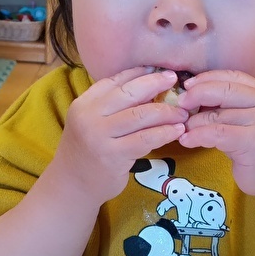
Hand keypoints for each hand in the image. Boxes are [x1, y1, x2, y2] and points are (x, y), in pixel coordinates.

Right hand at [52, 67, 187, 205]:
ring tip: (182, 113)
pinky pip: (144, 140)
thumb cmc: (88, 150)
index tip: (160, 71)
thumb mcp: (91, 121)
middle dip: (155, 84)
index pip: (115, 81)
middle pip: (129, 94)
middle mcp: (89, 116)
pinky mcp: (113, 156)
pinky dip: (164, 133)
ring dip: (166, 112)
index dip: (140, 73)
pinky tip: (176, 131)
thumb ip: (112, 105)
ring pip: (140, 116)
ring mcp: (99, 136)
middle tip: (175, 81)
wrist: (72, 184)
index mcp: (84, 103)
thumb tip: (148, 84)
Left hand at [177, 70, 254, 200]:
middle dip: (196, 95)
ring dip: (193, 122)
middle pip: (224, 90)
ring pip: (217, 114)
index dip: (206, 78)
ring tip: (182, 129)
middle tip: (179, 105)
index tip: (186, 86)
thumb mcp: (247, 121)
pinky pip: (217, 133)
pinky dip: (197, 136)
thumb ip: (228, 107)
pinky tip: (186, 141)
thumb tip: (191, 95)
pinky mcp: (254, 141)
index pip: (232, 76)